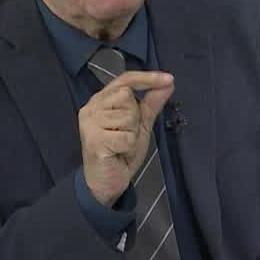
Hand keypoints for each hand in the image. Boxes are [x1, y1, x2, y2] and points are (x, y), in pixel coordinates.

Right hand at [79, 71, 174, 205]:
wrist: (108, 181)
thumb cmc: (121, 150)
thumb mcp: (140, 124)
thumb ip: (151, 103)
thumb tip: (167, 83)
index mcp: (102, 100)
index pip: (125, 80)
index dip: (147, 78)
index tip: (169, 79)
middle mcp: (92, 107)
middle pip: (128, 97)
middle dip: (136, 118)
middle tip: (126, 134)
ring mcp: (90, 123)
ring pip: (128, 118)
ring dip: (132, 134)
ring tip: (121, 144)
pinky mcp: (93, 139)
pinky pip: (126, 137)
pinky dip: (128, 147)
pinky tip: (117, 152)